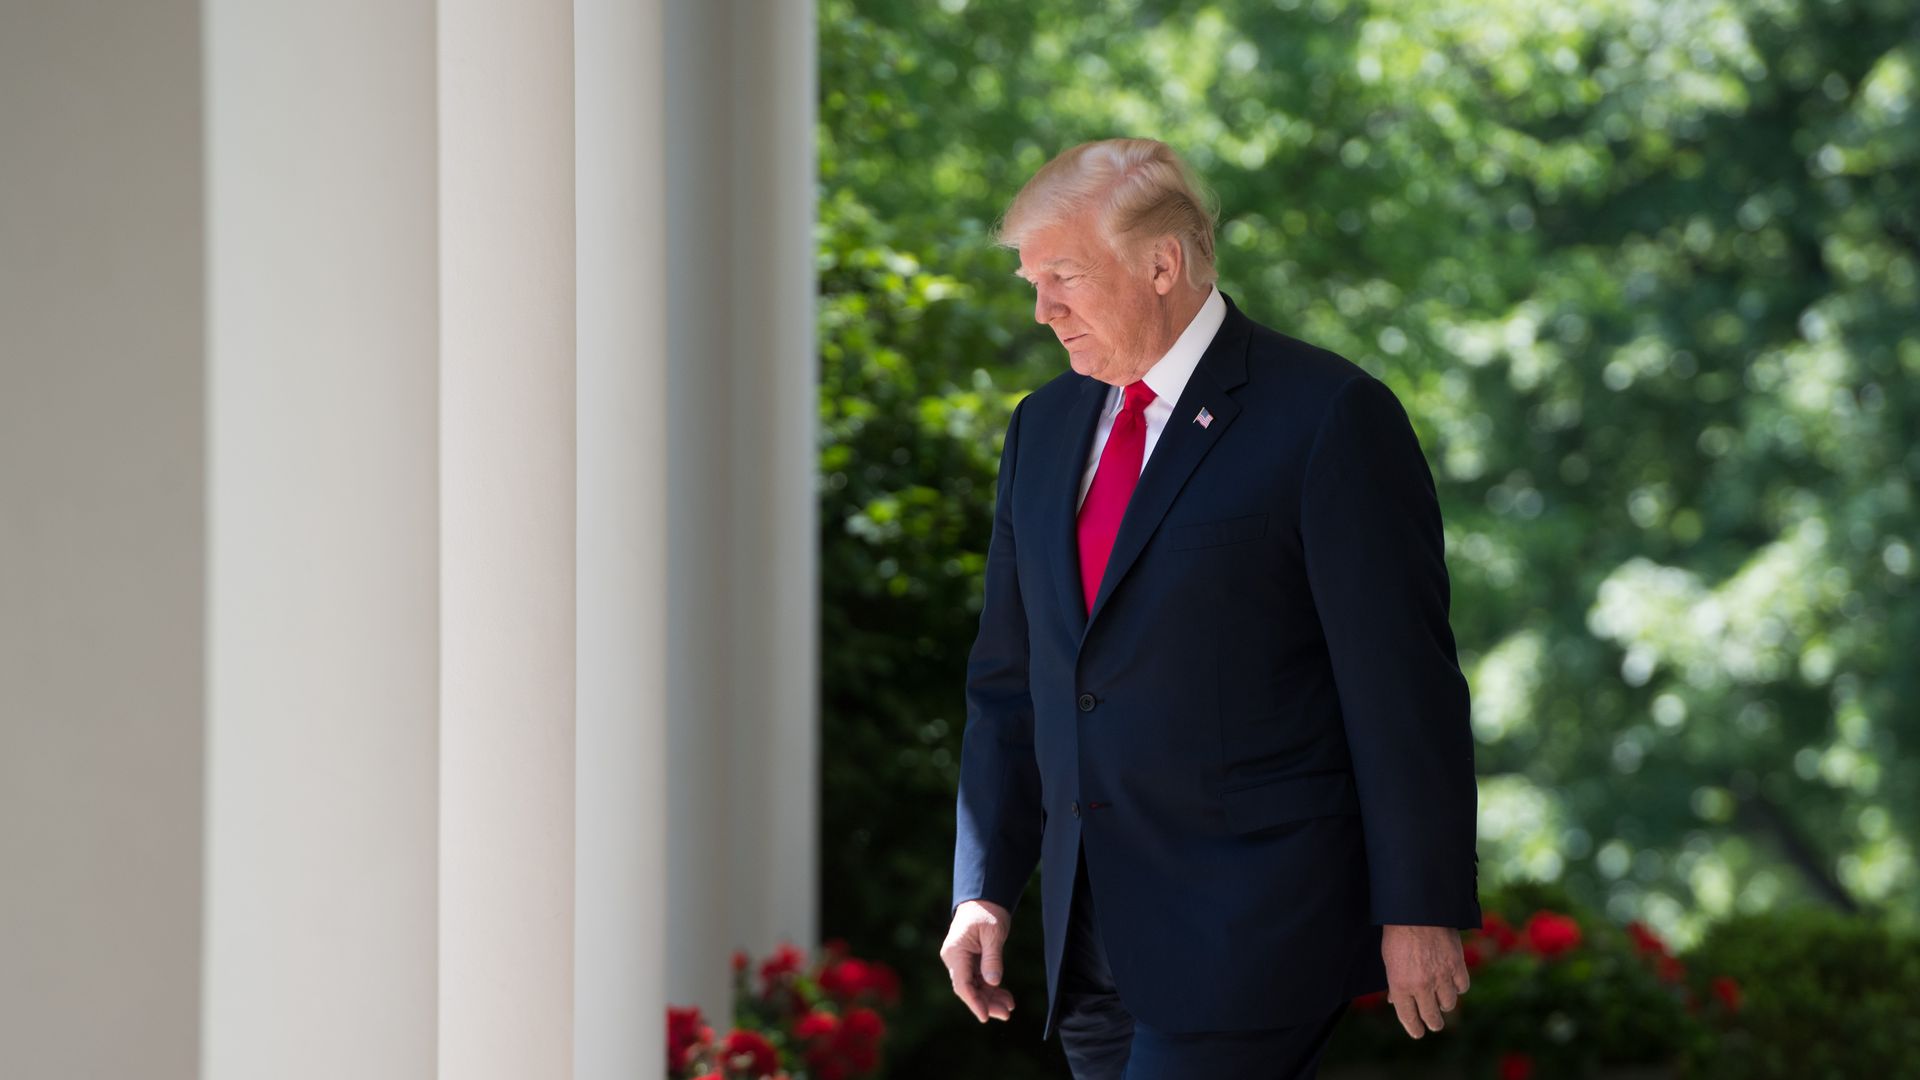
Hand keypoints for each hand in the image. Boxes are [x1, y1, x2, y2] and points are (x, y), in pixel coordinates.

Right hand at [940, 898, 1016, 1023]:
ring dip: (991, 999)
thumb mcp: (993, 934)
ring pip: (975, 987)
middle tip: (1006, 1014)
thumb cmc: (987, 912)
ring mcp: (961, 961)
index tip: (985, 1016)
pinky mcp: (970, 962)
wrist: (984, 899)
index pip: (962, 984)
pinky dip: (992, 989)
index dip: (974, 1002)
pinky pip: (979, 980)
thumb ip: (992, 959)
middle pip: (968, 989)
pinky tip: (1006, 997)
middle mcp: (954, 959)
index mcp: (955, 952)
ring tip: (1009, 1008)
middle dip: (986, 1003)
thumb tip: (993, 983)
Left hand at [1381, 924, 1469, 1038]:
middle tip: (1433, 1022)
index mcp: (1400, 985)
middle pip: (1432, 1018)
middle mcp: (1421, 986)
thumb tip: (1395, 1001)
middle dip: (1432, 1023)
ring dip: (1445, 1003)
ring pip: (1449, 1005)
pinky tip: (1452, 981)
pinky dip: (1458, 986)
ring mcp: (1441, 977)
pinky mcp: (1457, 966)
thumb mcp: (1388, 960)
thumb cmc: (1397, 933)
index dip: (1414, 1029)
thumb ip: (1395, 983)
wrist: (1417, 910)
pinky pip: (1462, 987)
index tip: (1418, 1032)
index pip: (1409, 1018)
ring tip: (1440, 996)